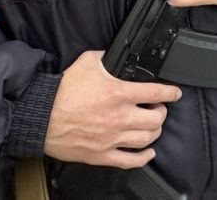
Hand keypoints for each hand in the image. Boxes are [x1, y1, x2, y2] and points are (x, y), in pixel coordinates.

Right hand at [43, 51, 181, 167]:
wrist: (40, 115)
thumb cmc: (61, 91)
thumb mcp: (88, 62)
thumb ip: (107, 58)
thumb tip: (117, 55)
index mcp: (118, 93)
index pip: (156, 93)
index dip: (171, 92)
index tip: (175, 93)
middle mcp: (119, 117)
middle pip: (156, 119)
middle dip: (162, 112)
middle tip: (158, 109)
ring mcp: (111, 138)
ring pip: (147, 139)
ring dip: (154, 132)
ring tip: (151, 126)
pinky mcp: (102, 154)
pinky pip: (130, 161)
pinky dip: (144, 157)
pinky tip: (147, 152)